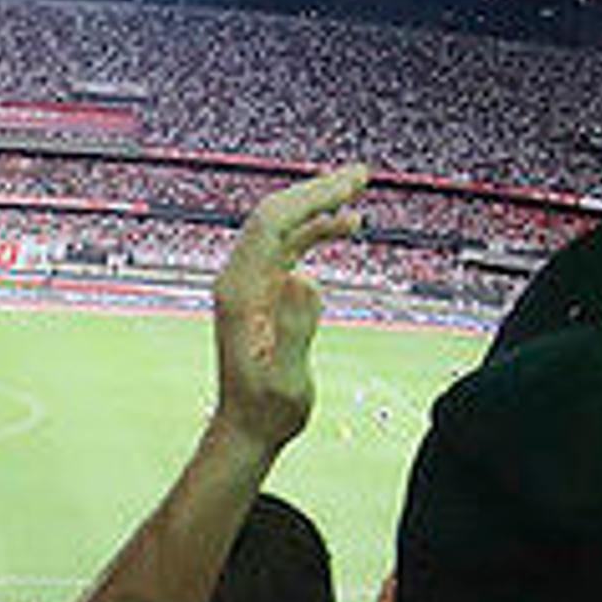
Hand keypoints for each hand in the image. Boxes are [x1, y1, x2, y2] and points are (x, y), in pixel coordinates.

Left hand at [211, 166, 368, 451]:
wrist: (248, 428)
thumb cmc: (268, 410)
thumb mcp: (286, 379)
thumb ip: (294, 330)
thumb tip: (305, 279)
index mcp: (241, 291)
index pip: (272, 224)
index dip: (311, 198)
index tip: (350, 185)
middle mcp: (240, 279)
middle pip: (274, 216)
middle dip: (317, 191)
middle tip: (362, 173)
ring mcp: (250, 284)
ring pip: (283, 228)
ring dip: (319, 206)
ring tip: (359, 188)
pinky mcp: (263, 293)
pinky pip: (289, 247)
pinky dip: (316, 231)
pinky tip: (346, 226)